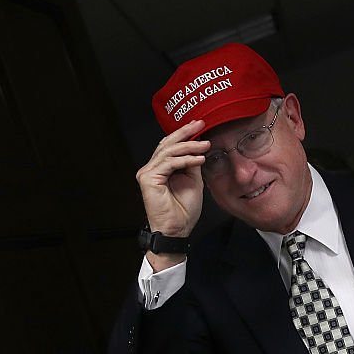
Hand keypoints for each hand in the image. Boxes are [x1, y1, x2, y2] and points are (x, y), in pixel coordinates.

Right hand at [134, 119, 209, 269]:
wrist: (177, 230)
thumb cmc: (183, 211)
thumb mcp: (193, 181)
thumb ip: (192, 164)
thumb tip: (198, 148)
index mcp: (161, 168)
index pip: (171, 146)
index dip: (184, 134)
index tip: (200, 126)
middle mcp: (152, 168)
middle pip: (167, 143)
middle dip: (185, 132)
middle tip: (200, 124)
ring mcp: (148, 172)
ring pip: (169, 151)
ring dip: (189, 146)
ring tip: (205, 145)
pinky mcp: (148, 178)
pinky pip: (169, 163)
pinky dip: (186, 159)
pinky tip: (199, 159)